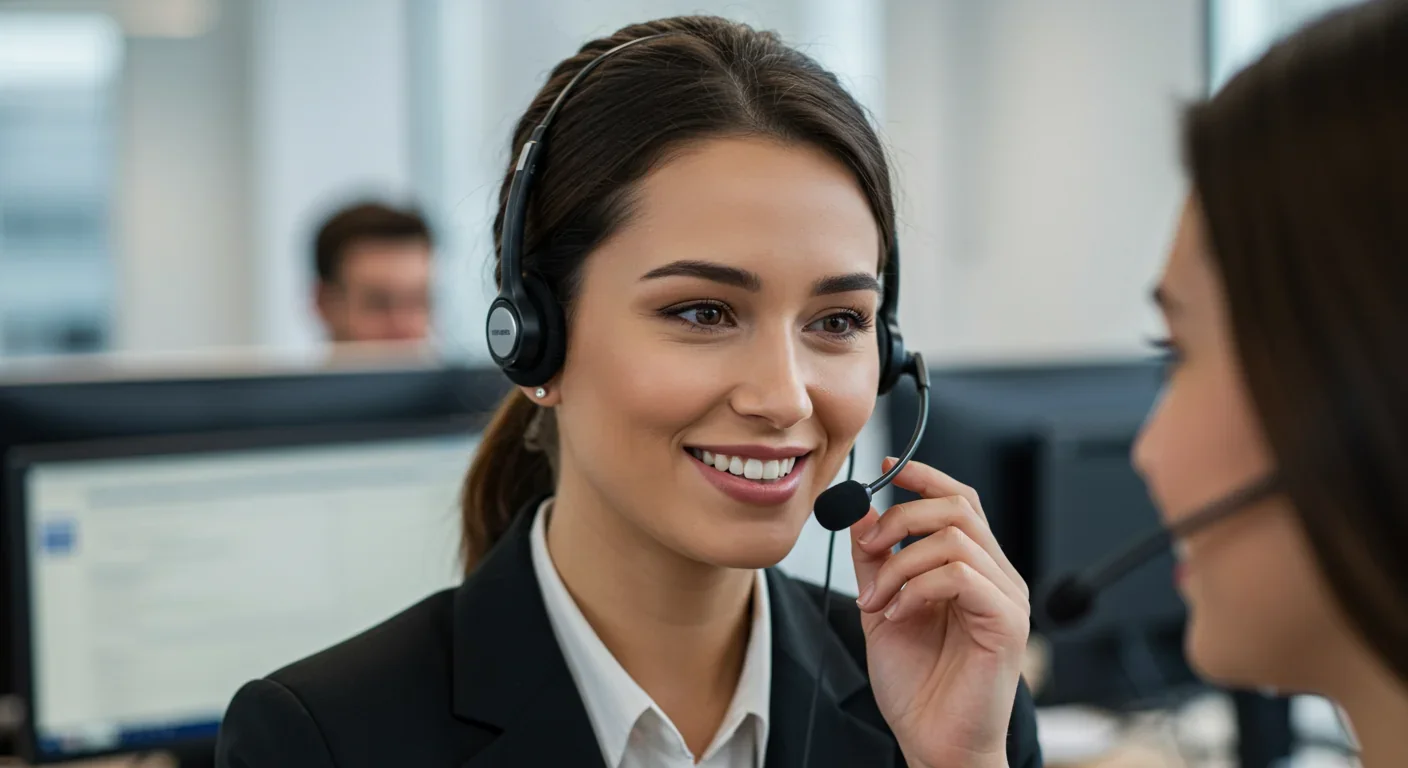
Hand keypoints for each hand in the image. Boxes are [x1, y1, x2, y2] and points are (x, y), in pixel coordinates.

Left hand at [851, 458, 1029, 767]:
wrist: (934, 741)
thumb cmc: (917, 685)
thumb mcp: (880, 606)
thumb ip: (875, 560)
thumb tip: (861, 510)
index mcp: (973, 569)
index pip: (960, 501)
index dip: (924, 476)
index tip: (883, 465)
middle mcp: (997, 576)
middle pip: (958, 507)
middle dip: (902, 516)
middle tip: (868, 549)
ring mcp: (1006, 597)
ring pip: (954, 538)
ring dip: (900, 563)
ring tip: (877, 600)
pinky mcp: (1007, 622)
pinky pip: (960, 575)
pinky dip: (916, 588)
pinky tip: (898, 614)